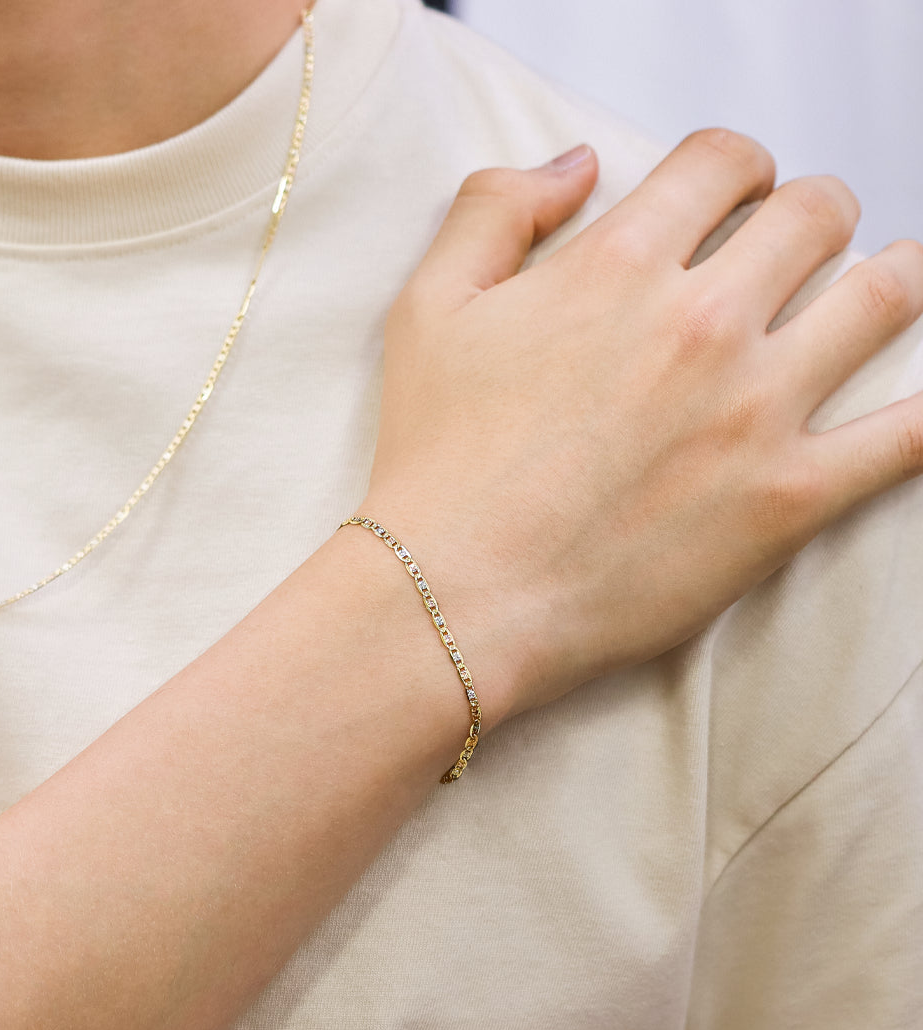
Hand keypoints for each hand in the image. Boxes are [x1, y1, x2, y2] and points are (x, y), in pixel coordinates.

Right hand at [362, 130, 922, 723]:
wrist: (454, 596)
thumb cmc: (436, 463)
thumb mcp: (428, 309)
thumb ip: (496, 209)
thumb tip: (577, 163)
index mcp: (618, 266)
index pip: (724, 161)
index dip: (734, 166)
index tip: (733, 194)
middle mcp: (700, 323)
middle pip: (818, 215)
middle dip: (812, 216)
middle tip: (796, 249)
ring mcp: (755, 411)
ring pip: (886, 298)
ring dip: (887, 281)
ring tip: (872, 295)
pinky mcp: (787, 500)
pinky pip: (910, 437)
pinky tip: (921, 400)